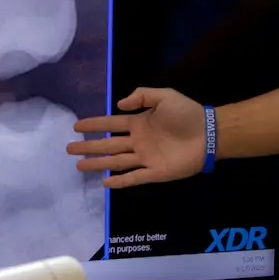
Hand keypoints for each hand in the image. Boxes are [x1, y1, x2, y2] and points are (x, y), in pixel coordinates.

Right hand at [66, 88, 206, 188]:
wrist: (209, 134)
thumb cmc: (188, 114)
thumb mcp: (165, 96)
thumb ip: (142, 96)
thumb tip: (119, 104)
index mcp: (140, 123)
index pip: (111, 123)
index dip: (94, 125)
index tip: (76, 126)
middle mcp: (138, 141)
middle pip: (108, 145)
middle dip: (89, 146)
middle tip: (69, 148)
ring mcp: (145, 158)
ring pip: (116, 162)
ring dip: (97, 163)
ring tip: (79, 165)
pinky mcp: (155, 173)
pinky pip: (133, 178)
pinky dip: (119, 181)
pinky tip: (105, 183)